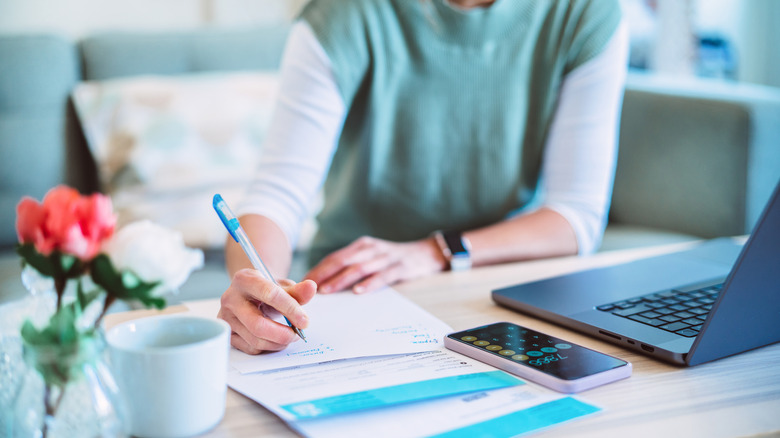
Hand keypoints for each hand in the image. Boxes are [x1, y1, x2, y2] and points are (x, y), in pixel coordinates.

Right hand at [218, 269, 316, 353]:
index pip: (270, 295)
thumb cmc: (267, 289)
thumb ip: (297, 290)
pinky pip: (251, 348)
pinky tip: (276, 339)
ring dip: (278, 342)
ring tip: (289, 336)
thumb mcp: (282, 285)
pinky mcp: (228, 334)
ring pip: (255, 340)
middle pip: (258, 324)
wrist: (250, 294)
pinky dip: (268, 347)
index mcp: (244, 279)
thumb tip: (311, 288)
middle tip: (297, 334)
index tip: (305, 321)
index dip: (290, 309)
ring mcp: (226, 318)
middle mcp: (230, 299)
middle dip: (282, 334)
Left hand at [304, 236, 446, 293]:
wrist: (427, 253)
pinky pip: (383, 276)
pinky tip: (358, 292)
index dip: (317, 270)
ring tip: (327, 291)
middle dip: (323, 274)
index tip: (301, 282)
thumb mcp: (371, 257)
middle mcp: (370, 248)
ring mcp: (385, 257)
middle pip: (342, 261)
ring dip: (341, 280)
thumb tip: (325, 285)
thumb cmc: (393, 260)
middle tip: (307, 288)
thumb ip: (352, 266)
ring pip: (359, 268)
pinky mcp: (400, 266)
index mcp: (360, 246)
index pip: (334, 258)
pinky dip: (370, 283)